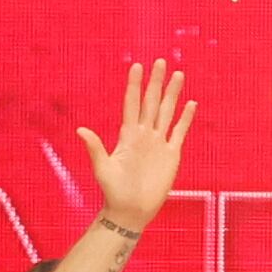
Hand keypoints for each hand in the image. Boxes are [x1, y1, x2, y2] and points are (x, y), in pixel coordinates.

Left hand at [79, 61, 195, 226]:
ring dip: (172, 94)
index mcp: (127, 135)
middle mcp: (144, 134)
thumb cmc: (113, 191)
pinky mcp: (171, 155)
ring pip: (167, 112)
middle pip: (151, 102)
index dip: (134, 85)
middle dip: (156, 82)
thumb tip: (81, 130)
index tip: (136, 66)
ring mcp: (158, 143)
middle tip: (160, 61)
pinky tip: (191, 104)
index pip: (131, 104)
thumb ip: (95, 148)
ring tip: (178, 75)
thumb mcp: (102, 168)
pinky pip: (179, 132)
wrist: (131, 210)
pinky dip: (185, 118)